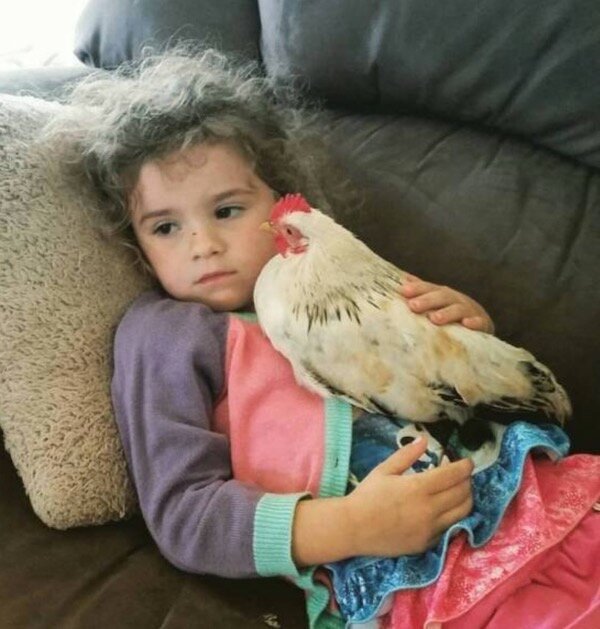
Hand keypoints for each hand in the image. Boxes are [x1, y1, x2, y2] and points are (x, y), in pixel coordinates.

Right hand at [344, 437, 473, 556]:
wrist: (353, 528)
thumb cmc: (367, 495)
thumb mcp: (384, 470)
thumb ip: (407, 455)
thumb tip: (424, 440)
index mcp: (418, 488)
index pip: (454, 475)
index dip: (465, 467)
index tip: (468, 462)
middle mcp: (429, 509)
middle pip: (463, 493)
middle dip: (467, 481)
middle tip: (461, 475)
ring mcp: (430, 529)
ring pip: (463, 512)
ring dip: (466, 498)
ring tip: (458, 491)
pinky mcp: (428, 544)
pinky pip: (449, 528)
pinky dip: (453, 515)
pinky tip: (444, 509)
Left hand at [400, 274, 494, 333]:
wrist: (480, 321)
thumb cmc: (451, 310)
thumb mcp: (437, 299)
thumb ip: (422, 290)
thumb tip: (403, 278)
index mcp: (443, 294)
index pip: (429, 288)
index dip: (417, 288)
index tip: (403, 291)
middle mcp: (455, 299)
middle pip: (442, 297)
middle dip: (427, 300)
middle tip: (413, 306)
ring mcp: (469, 310)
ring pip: (458, 310)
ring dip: (447, 313)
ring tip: (434, 319)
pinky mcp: (482, 324)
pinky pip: (479, 323)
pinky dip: (474, 323)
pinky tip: (467, 324)